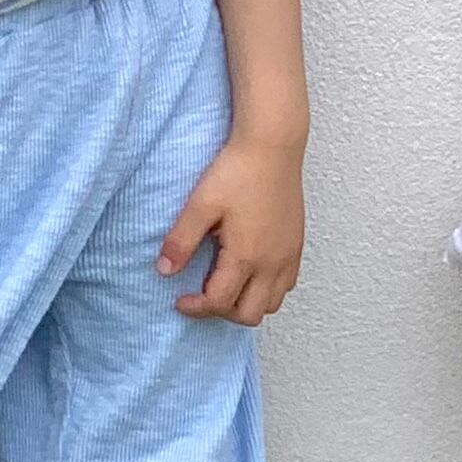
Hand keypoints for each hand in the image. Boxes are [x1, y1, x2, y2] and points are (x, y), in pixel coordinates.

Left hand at [158, 135, 304, 323]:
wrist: (273, 146)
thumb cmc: (238, 171)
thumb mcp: (200, 204)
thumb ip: (181, 241)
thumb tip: (164, 271)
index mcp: (246, 256)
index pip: (220, 302)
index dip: (196, 308)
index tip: (180, 299)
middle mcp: (272, 263)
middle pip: (248, 314)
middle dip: (221, 311)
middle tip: (202, 293)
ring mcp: (288, 256)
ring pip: (271, 303)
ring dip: (246, 303)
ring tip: (225, 283)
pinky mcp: (296, 245)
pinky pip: (286, 285)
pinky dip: (267, 289)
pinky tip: (250, 270)